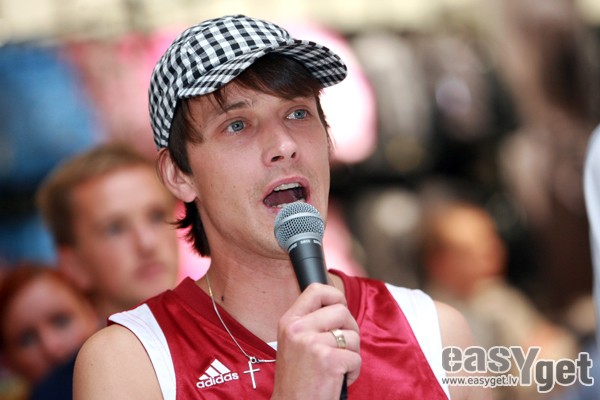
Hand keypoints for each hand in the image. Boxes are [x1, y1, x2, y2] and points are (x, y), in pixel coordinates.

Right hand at [271, 283, 360, 399]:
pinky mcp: (329, 361)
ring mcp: (312, 344)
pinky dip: (353, 371)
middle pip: (341, 311)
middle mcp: (298, 329)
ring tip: (336, 367)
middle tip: (342, 347)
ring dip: (351, 354)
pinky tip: (338, 379)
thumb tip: (339, 306)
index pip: (316, 290)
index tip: (340, 309)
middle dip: (350, 329)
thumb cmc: (297, 380)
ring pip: (352, 336)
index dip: (335, 296)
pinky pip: (356, 358)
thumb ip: (311, 323)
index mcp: (289, 322)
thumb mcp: (294, 343)